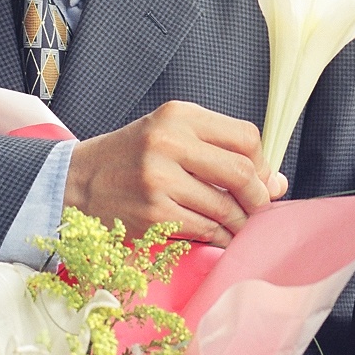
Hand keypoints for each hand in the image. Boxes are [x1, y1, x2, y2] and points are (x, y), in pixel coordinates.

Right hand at [63, 101, 289, 246]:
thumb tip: (277, 183)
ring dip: (241, 223)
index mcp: (179, 116)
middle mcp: (169, 143)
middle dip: (259, 197)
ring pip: (225, 207)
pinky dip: (220, 238)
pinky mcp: (152, 215)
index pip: (245, 137)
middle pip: (242, 172)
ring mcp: (159, 180)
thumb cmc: (132, 158)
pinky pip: (204, 229)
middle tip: (259, 210)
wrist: (76, 182)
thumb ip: (221, 153)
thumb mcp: (172, 137)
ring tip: (240, 227)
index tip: (260, 180)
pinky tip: (221, 238)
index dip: (262, 163)